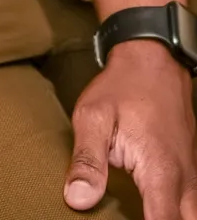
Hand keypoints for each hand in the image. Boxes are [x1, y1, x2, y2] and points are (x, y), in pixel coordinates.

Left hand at [65, 42, 196, 218]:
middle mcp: (184, 181)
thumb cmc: (122, 86)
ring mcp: (191, 176)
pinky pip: (191, 206)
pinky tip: (153, 209)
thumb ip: (87, 161)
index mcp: (160, 173)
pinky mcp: (190, 171)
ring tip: (141, 211)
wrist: (153, 59)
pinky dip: (178, 213)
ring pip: (192, 217)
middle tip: (130, 215)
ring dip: (171, 219)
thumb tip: (78, 200)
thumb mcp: (93, 117)